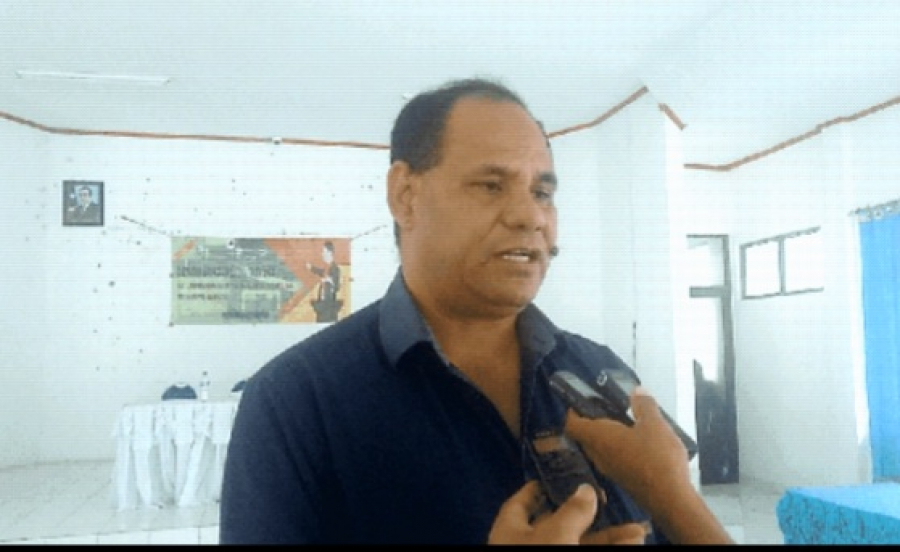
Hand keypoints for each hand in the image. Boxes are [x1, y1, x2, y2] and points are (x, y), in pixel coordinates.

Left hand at [487, 480, 647, 544]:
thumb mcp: (556, 533)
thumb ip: (572, 511)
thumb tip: (585, 489)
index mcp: (510, 531)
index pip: (520, 504)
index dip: (538, 490)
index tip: (556, 477)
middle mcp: (528, 547)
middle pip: (560, 526)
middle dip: (591, 517)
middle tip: (613, 505)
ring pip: (580, 546)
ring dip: (609, 539)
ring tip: (639, 532)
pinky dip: (611, 550)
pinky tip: (634, 543)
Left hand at [565, 387, 733, 544]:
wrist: (671, 500)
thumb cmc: (657, 458)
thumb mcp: (654, 424)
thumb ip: (644, 406)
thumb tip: (636, 392)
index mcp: (598, 438)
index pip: (572, 424)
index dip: (573, 410)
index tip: (583, 399)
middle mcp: (598, 455)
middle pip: (586, 435)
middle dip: (595, 419)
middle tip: (610, 406)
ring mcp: (610, 470)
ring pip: (601, 448)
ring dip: (610, 434)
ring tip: (629, 421)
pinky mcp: (623, 480)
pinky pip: (614, 458)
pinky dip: (621, 447)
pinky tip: (641, 442)